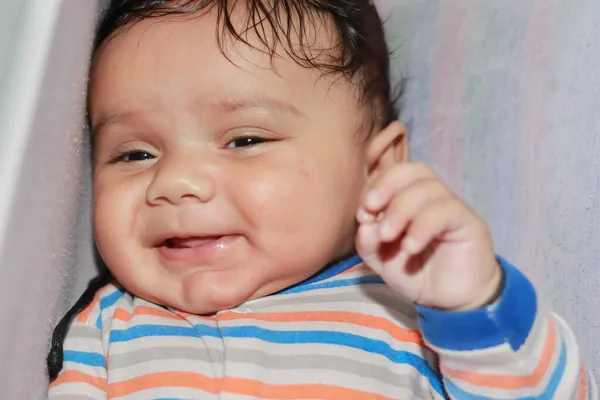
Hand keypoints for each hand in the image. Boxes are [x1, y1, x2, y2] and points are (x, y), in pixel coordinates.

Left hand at [356, 124, 501, 310]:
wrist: (451, 302)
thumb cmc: (416, 275)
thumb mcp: (382, 261)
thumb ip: (368, 242)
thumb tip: (364, 223)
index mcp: (411, 199)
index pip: (396, 173)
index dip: (376, 186)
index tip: (362, 214)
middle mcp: (433, 198)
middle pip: (414, 170)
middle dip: (387, 186)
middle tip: (370, 210)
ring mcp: (452, 207)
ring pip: (429, 188)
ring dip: (401, 209)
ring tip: (387, 236)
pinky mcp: (469, 223)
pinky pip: (446, 211)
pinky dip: (422, 226)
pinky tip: (410, 248)